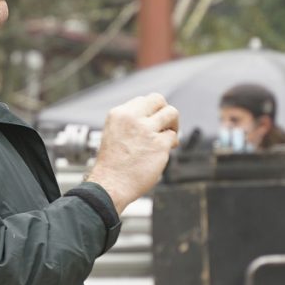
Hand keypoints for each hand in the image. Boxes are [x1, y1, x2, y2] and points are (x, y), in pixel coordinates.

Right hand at [88, 92, 181, 211]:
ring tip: (168, 138)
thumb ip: (132, 124)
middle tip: (165, 126)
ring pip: (171, 113)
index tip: (151, 123)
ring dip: (174, 124)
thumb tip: (156, 120)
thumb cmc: (112, 165)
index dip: (151, 112)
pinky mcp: (159, 144)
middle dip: (165, 111)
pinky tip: (163, 153)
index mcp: (119, 114)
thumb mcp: (114, 134)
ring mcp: (147, 130)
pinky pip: (173, 136)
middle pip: (158, 100)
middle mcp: (132, 117)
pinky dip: (171, 144)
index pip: (142, 100)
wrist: (110, 185)